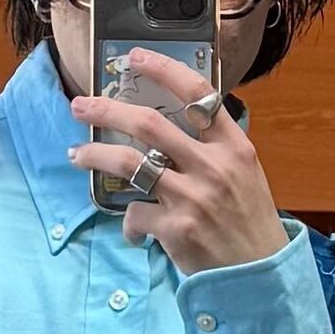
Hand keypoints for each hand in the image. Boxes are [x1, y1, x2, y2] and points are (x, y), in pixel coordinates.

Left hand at [69, 53, 287, 271]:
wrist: (258, 276)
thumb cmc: (249, 222)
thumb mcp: (244, 174)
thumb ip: (213, 149)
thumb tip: (168, 127)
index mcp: (234, 147)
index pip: (198, 93)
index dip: (163, 69)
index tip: (136, 57)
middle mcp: (213, 167)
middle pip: (148, 124)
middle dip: (107, 109)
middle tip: (80, 105)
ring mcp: (193, 197)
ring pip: (129, 163)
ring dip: (94, 155)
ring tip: (76, 154)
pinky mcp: (176, 228)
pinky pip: (135, 213)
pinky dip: (129, 222)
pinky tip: (135, 230)